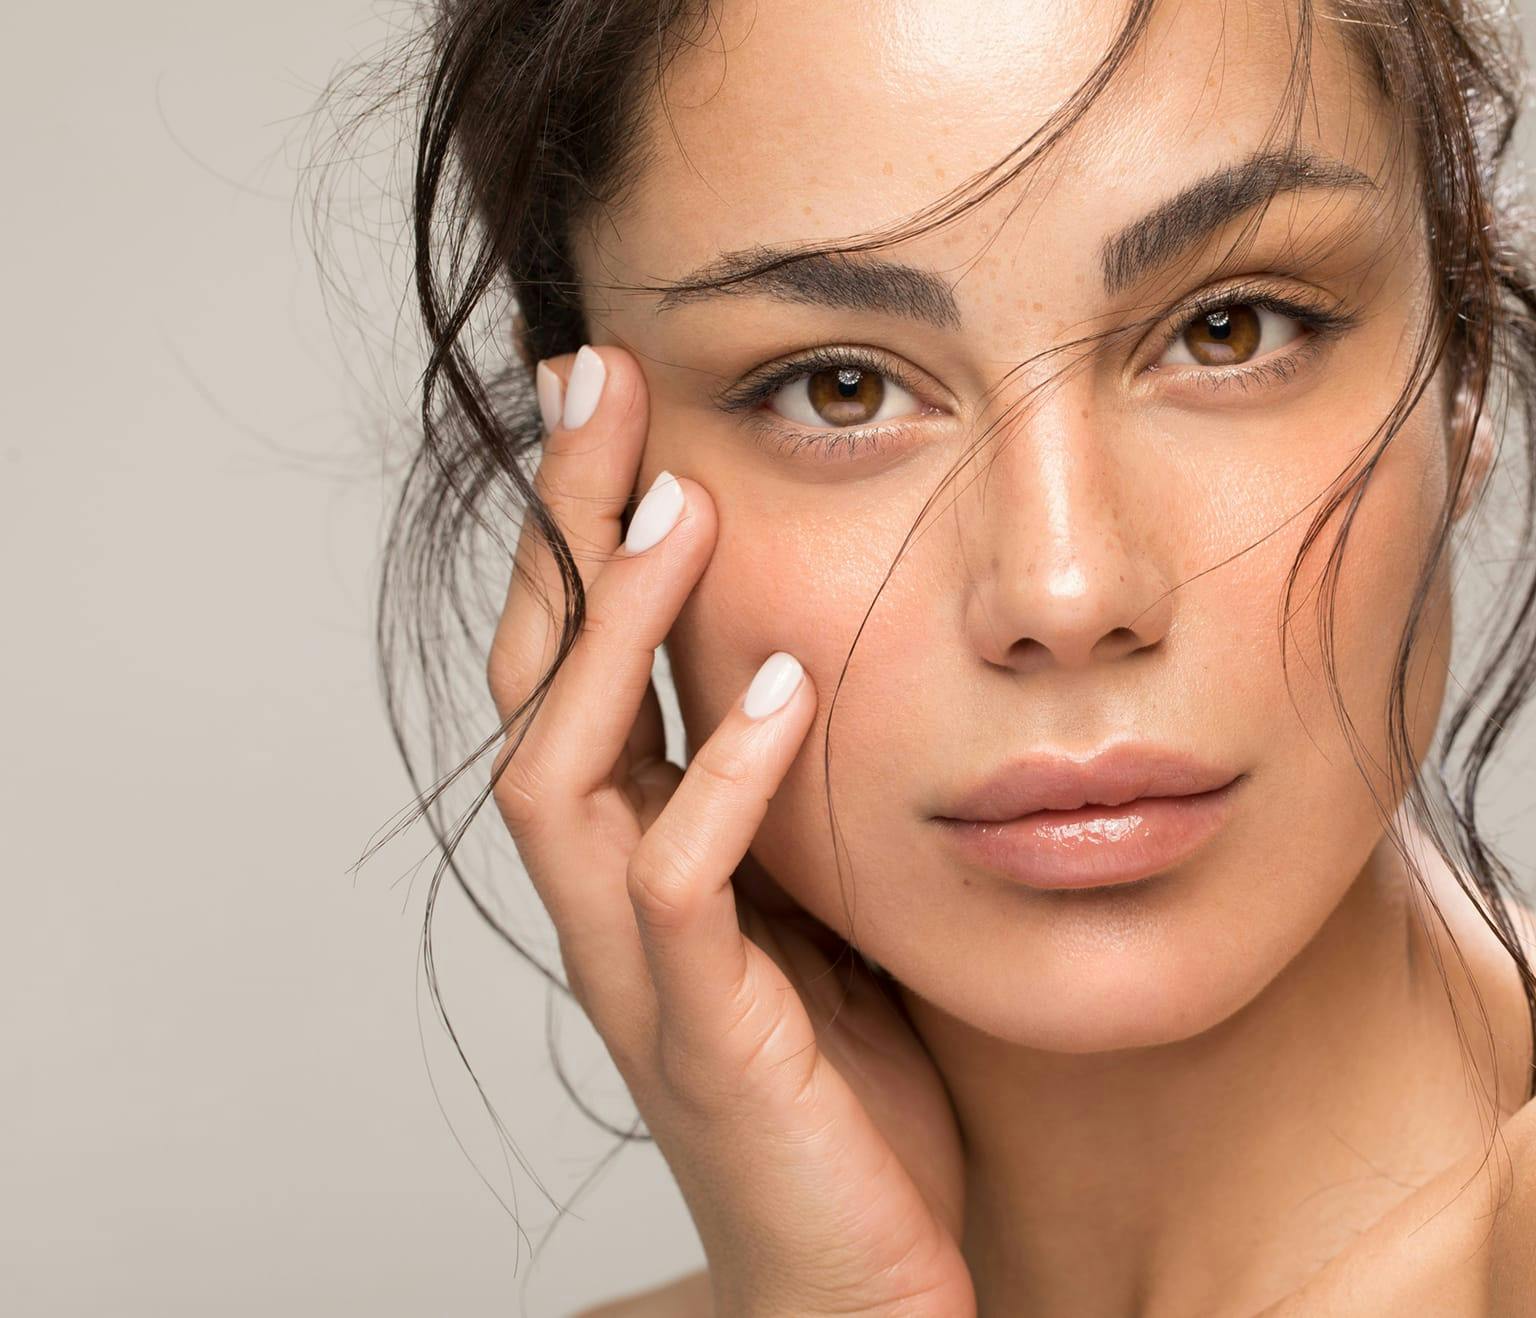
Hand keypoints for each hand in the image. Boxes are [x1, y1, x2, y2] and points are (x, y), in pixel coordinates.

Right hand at [484, 344, 973, 1317]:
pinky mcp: (704, 1037)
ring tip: (675, 508)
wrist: (864, 1281)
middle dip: (563, 532)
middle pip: (535, 683)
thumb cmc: (851, 1092)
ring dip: (613, 637)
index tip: (615, 392)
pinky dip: (715, 782)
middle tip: (595, 381)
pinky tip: (773, 690)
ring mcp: (641, 971)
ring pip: (563, 775)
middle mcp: (608, 896)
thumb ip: (795, 797)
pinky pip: (676, 892)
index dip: (581, 528)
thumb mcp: (824, 905)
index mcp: (640, 852)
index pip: (575, 663)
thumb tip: (833, 652)